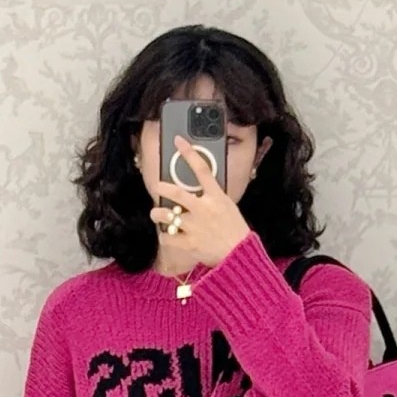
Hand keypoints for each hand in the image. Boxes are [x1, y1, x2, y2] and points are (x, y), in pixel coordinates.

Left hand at [149, 137, 252, 267]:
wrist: (239, 255)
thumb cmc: (234, 230)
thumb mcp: (227, 206)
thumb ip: (212, 197)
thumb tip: (198, 188)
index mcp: (216, 197)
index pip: (202, 169)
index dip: (189, 153)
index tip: (178, 141)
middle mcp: (204, 209)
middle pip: (176, 192)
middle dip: (162, 188)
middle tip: (157, 186)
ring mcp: (195, 227)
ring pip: (165, 215)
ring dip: (157, 214)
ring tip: (157, 214)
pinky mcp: (188, 243)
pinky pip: (167, 237)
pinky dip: (164, 236)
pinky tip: (167, 235)